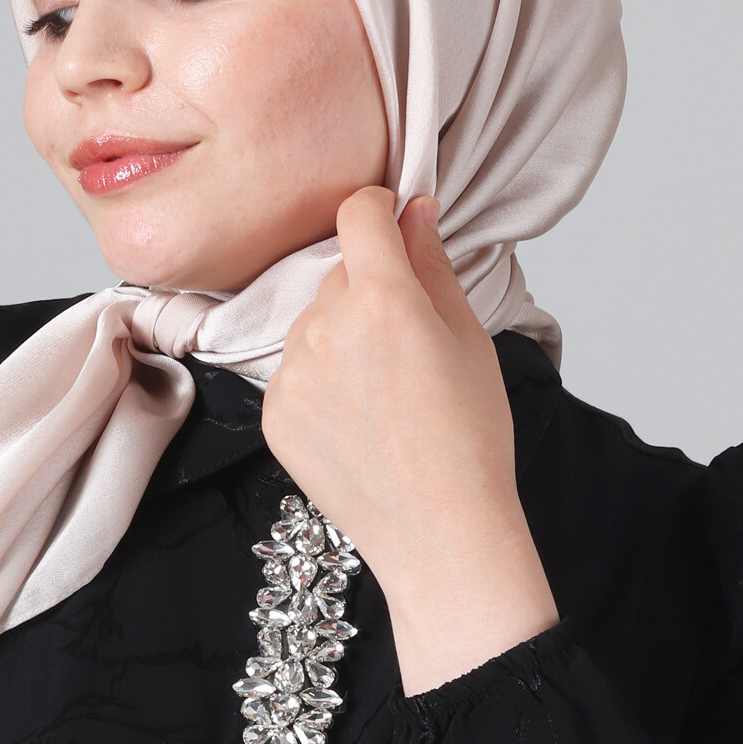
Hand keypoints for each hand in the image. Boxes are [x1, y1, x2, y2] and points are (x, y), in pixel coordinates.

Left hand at [261, 186, 559, 693]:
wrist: (438, 533)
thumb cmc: (470, 441)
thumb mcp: (469, 339)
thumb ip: (432, 265)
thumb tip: (414, 210)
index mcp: (383, 300)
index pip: (358, 213)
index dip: (379, 211)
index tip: (393, 225)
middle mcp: (325, 327)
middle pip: (338, 273)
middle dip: (369, 290)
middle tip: (409, 346)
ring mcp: (291, 373)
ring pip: (313, 322)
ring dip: (341, 336)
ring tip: (384, 395)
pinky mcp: (272, 413)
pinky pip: (294, 371)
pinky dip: (321, 382)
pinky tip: (359, 422)